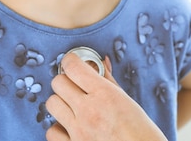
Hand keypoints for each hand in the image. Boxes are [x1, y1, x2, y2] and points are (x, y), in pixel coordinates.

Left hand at [46, 53, 166, 140]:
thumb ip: (108, 80)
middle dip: (66, 80)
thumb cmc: (139, 130)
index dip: (71, 61)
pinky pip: (51, 130)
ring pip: (51, 104)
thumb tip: (100, 62)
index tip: (73, 63)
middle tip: (75, 85)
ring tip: (73, 107)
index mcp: (104, 94)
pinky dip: (58, 127)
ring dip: (61, 102)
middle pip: (58, 83)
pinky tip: (70, 126)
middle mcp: (88, 110)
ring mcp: (78, 130)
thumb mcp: (127, 100)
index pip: (73, 66)